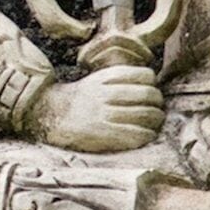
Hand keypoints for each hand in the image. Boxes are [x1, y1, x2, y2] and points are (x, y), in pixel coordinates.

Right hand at [32, 63, 165, 152]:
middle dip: (157, 102)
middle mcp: (106, 94)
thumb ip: (121, 78)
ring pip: (147, 114)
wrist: (52, 116)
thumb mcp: (97, 79)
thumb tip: (152, 84)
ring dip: (156, 119)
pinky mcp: (105, 134)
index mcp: (106, 77)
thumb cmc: (82, 99)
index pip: (144, 75)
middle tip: (155, 108)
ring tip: (153, 121)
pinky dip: (147, 134)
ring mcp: (105, 114)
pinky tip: (145, 134)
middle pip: (149, 94)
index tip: (148, 90)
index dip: (152, 83)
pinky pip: (138, 134)